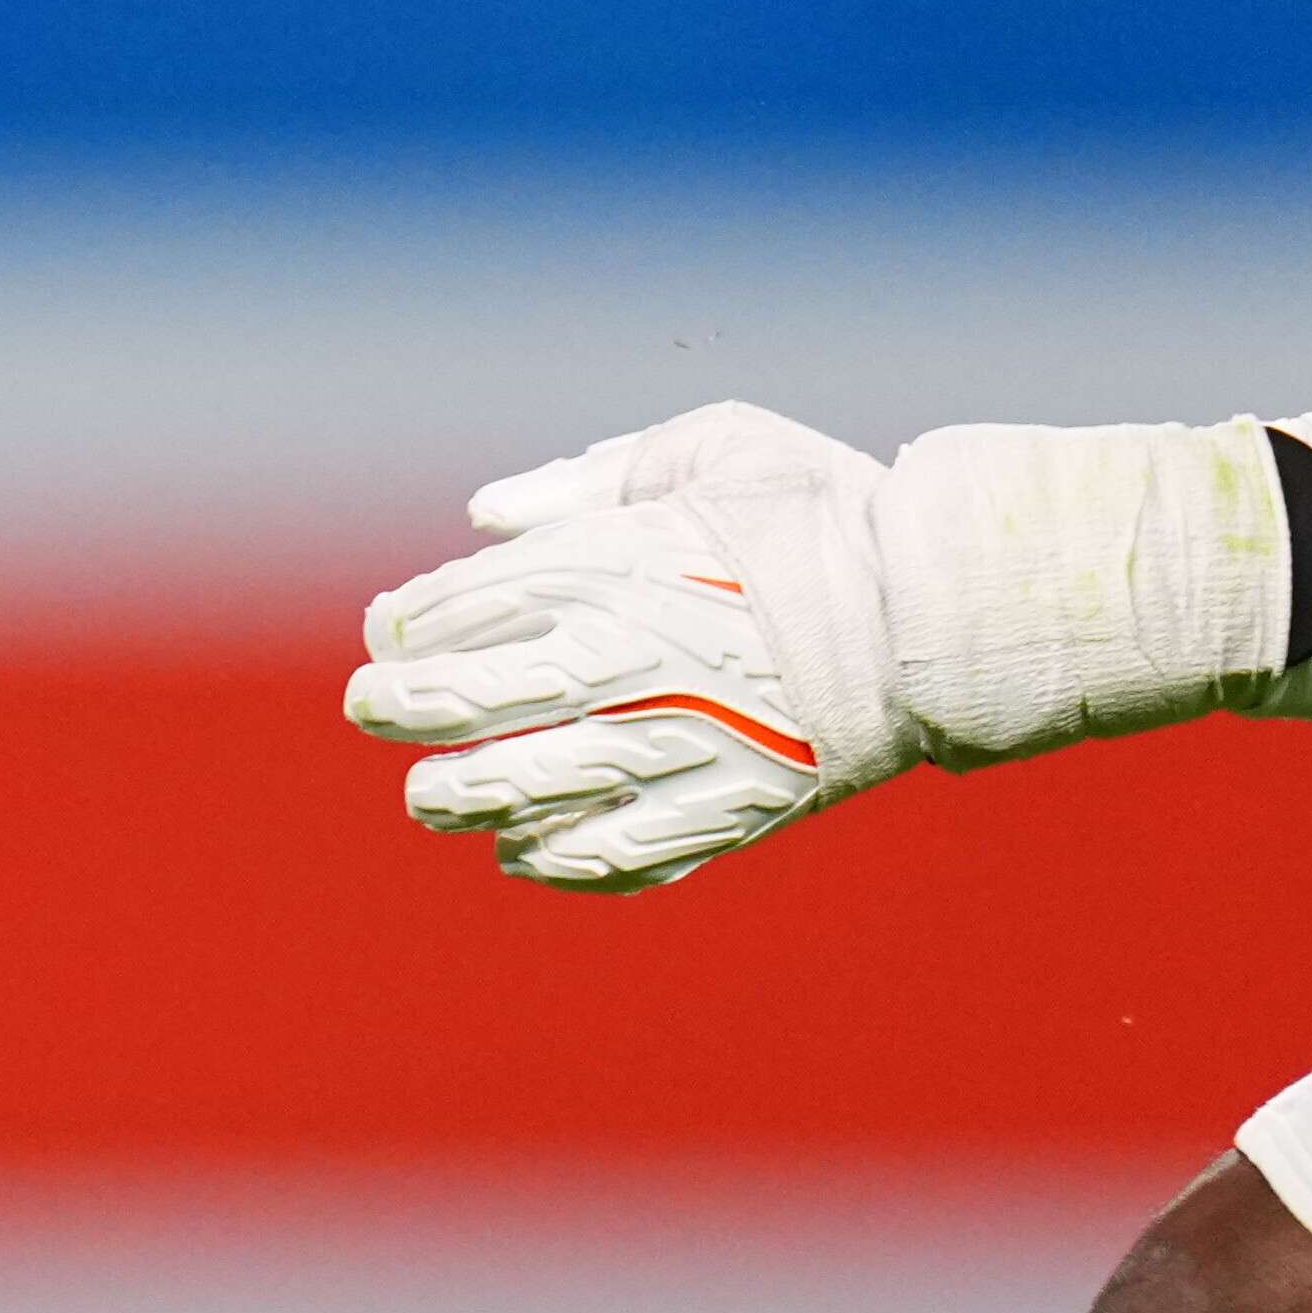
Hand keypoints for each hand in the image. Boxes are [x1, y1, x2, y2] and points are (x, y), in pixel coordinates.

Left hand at [346, 403, 905, 890]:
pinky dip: (561, 863)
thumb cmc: (824, 509)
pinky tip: (524, 858)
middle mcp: (632, 663)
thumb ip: (589, 479)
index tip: (385, 632)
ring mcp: (679, 748)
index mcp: (619, 566)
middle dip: (404, 709)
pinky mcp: (731, 810)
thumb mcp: (710, 449)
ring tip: (430, 800)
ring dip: (464, 798)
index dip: (410, 624)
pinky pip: (623, 855)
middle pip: (476, 701)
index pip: (469, 604)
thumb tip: (487, 515)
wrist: (942, 606)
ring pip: (533, 791)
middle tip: (370, 710)